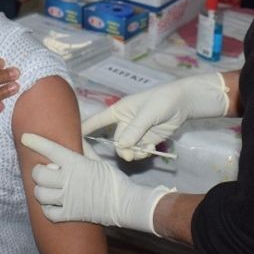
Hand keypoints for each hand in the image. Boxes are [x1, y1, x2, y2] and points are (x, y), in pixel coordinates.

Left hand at [22, 133, 171, 234]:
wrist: (124, 203)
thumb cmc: (113, 179)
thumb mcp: (98, 160)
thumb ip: (84, 148)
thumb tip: (76, 135)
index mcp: (75, 163)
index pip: (50, 149)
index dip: (35, 141)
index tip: (25, 137)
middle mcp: (67, 180)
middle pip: (39, 174)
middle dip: (38, 171)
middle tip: (44, 171)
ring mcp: (67, 199)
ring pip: (40, 194)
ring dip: (40, 190)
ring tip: (46, 188)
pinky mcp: (70, 214)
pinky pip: (48, 213)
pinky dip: (47, 208)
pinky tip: (52, 204)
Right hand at [82, 73, 228, 160]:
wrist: (183, 104)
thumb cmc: (161, 101)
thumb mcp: (147, 114)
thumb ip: (134, 130)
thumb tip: (120, 147)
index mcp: (118, 111)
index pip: (97, 121)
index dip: (85, 129)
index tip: (71, 137)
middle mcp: (123, 123)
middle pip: (116, 142)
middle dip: (124, 148)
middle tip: (132, 152)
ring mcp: (135, 133)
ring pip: (127, 149)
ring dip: (136, 152)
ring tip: (147, 146)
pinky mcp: (146, 139)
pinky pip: (139, 151)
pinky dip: (144, 151)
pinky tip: (153, 145)